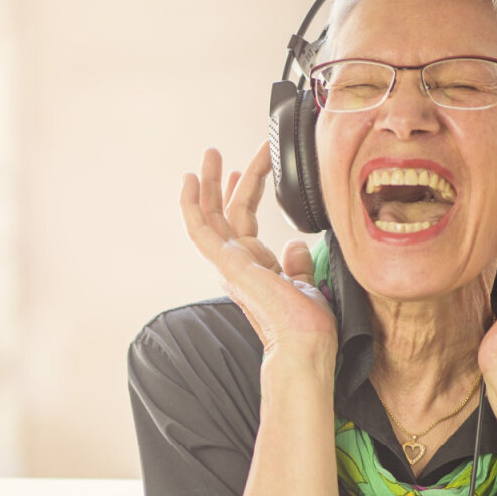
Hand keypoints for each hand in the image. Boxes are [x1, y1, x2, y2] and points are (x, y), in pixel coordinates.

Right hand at [179, 143, 335, 358]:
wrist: (304, 343)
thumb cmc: (307, 325)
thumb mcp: (307, 283)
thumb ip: (297, 263)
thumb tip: (296, 243)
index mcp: (256, 267)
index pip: (246, 220)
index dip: (248, 189)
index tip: (251, 166)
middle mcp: (238, 264)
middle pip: (225, 212)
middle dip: (222, 179)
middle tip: (217, 152)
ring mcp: (229, 264)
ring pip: (210, 216)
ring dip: (206, 183)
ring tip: (206, 155)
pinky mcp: (225, 264)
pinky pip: (200, 230)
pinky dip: (191, 205)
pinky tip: (189, 181)